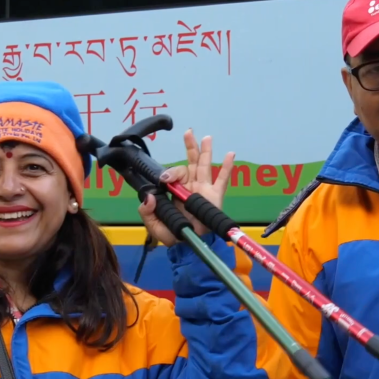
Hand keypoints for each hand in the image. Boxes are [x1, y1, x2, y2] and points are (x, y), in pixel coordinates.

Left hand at [138, 129, 233, 246]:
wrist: (191, 245)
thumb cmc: (174, 234)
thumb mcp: (155, 225)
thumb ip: (147, 212)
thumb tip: (149, 197)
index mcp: (175, 190)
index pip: (173, 175)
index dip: (170, 173)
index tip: (165, 179)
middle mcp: (190, 186)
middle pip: (190, 163)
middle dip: (190, 147)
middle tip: (188, 133)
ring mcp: (204, 189)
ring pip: (205, 166)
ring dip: (206, 151)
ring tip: (207, 138)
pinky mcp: (216, 196)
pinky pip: (222, 179)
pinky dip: (227, 167)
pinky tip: (230, 154)